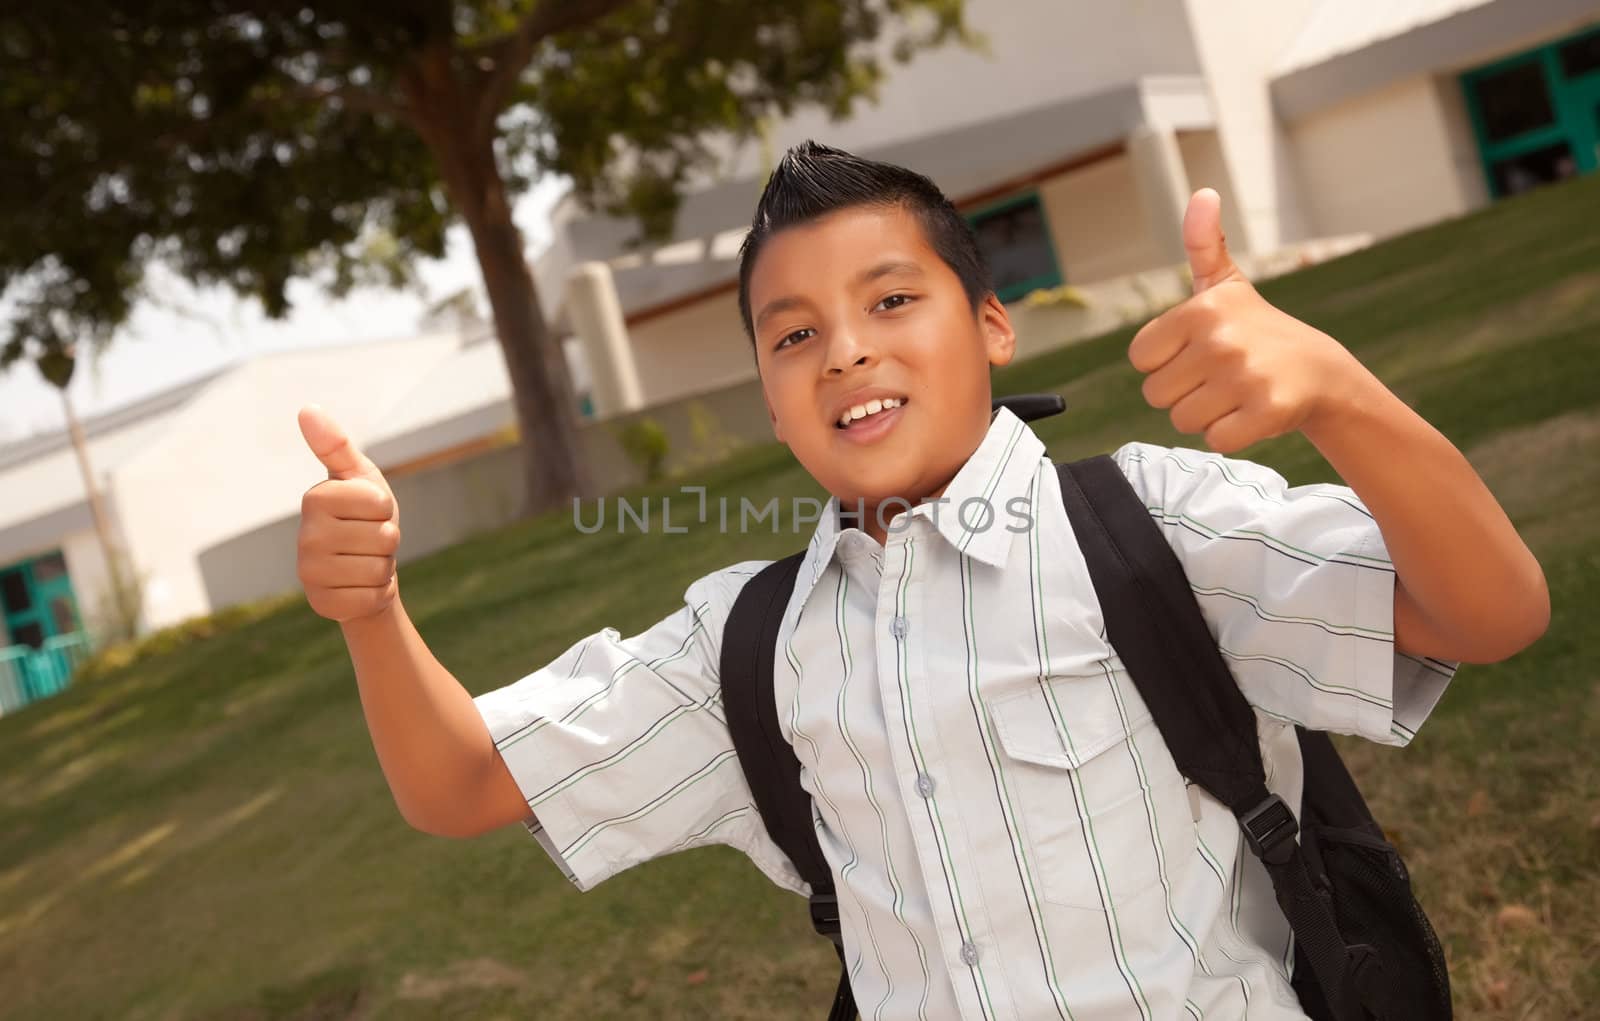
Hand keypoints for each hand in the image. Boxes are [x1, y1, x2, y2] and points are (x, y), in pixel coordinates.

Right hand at [296, 405, 401, 622]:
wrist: (362, 570)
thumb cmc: (364, 517)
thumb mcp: (359, 478)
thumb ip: (336, 445)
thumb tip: (306, 408)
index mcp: (314, 498)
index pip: (379, 502)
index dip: (385, 509)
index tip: (369, 512)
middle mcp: (305, 536)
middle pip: (384, 537)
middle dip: (388, 540)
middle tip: (369, 541)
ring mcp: (309, 573)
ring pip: (380, 569)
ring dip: (384, 567)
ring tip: (364, 561)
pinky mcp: (322, 603)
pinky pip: (372, 598)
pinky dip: (377, 594)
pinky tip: (360, 587)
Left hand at [1128, 188, 1366, 452]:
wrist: (1319, 371)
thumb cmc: (1257, 328)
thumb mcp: (1226, 284)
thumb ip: (1203, 243)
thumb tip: (1203, 193)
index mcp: (1201, 310)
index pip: (1140, 360)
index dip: (1165, 363)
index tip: (1196, 353)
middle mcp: (1221, 340)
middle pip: (1157, 396)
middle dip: (1184, 394)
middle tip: (1219, 377)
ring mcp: (1245, 376)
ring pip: (1184, 421)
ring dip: (1207, 415)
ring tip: (1236, 393)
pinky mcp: (1266, 411)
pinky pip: (1217, 440)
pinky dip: (1231, 434)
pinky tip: (1252, 412)